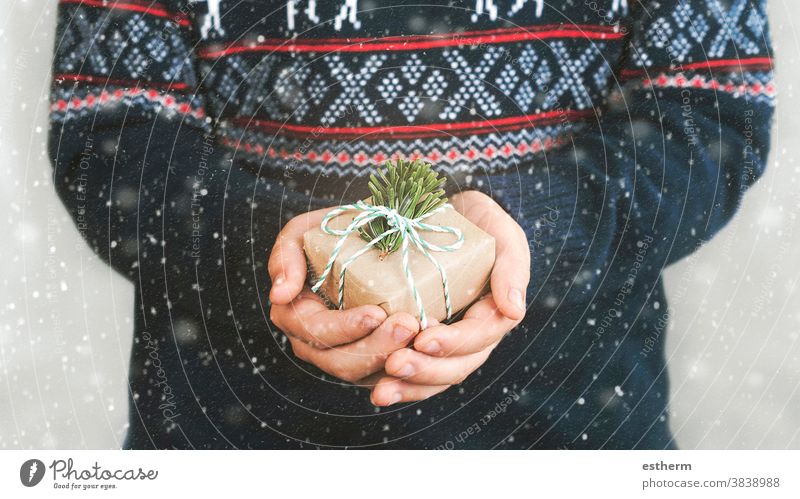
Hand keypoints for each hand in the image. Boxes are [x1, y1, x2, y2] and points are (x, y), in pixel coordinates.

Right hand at [268, 209, 418, 382]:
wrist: (374, 235)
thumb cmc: (334, 232)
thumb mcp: (302, 232)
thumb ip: (285, 256)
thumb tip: (279, 294)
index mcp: (296, 317)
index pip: (316, 332)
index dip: (345, 328)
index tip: (375, 313)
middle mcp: (315, 344)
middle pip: (342, 361)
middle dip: (376, 347)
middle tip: (409, 324)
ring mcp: (344, 356)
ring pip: (366, 374)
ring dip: (395, 357)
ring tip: (420, 333)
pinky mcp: (372, 362)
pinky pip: (387, 375)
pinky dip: (408, 364)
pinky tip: (428, 345)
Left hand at [370, 190, 530, 405]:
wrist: (445, 215)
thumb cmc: (478, 224)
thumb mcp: (502, 234)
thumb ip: (512, 267)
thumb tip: (514, 309)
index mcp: (493, 315)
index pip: (478, 337)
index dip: (453, 342)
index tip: (424, 337)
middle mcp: (470, 338)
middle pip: (455, 367)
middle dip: (426, 370)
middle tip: (395, 364)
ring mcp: (444, 345)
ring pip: (433, 379)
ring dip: (408, 387)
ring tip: (381, 390)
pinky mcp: (418, 344)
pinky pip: (412, 374)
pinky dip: (397, 385)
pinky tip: (375, 390)